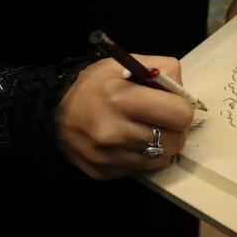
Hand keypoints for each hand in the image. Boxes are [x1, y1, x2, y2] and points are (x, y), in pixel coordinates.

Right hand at [54, 55, 192, 179]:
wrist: (51, 113)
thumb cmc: (93, 86)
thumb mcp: (123, 65)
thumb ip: (160, 71)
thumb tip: (185, 94)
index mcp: (119, 97)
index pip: (179, 113)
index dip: (183, 107)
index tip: (174, 104)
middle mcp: (114, 130)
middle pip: (176, 140)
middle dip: (177, 129)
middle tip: (164, 119)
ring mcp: (109, 155)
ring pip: (163, 157)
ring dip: (163, 144)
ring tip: (147, 129)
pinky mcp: (105, 172)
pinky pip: (144, 168)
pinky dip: (146, 156)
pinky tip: (132, 142)